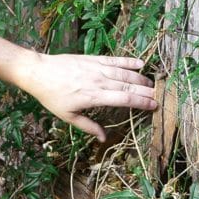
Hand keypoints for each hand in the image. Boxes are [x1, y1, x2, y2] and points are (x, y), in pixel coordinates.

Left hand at [20, 53, 156, 141]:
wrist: (38, 72)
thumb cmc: (51, 96)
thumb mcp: (67, 116)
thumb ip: (88, 126)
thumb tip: (104, 139)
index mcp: (93, 97)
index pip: (123, 99)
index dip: (140, 103)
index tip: (154, 106)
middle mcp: (98, 81)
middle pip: (128, 86)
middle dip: (145, 92)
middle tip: (160, 97)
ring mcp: (96, 68)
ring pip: (124, 73)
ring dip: (140, 79)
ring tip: (153, 84)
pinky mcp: (92, 59)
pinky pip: (114, 60)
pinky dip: (128, 61)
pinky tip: (140, 63)